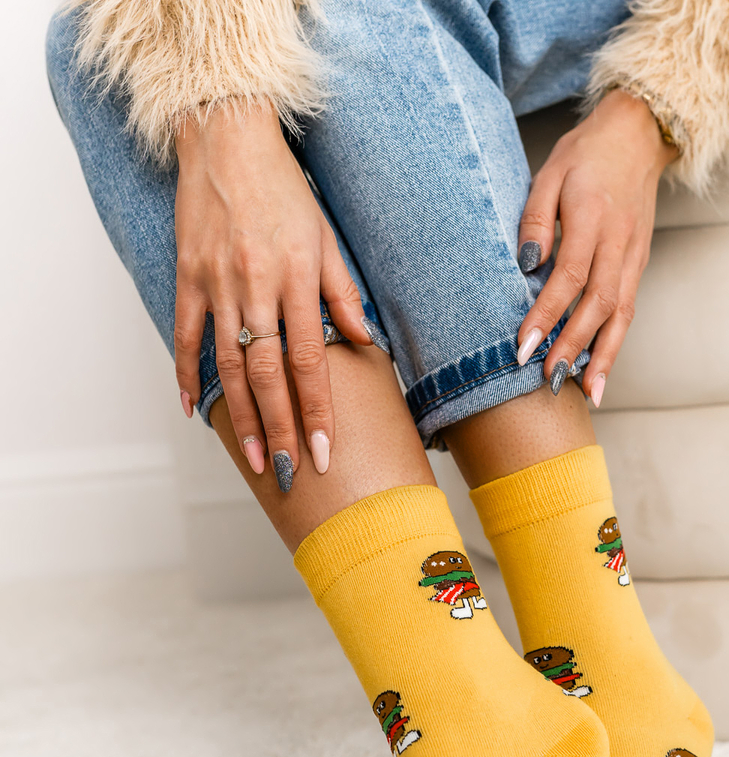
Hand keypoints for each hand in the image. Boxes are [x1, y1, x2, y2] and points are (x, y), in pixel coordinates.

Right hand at [173, 102, 374, 484]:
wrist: (226, 134)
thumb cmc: (284, 187)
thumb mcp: (326, 237)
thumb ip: (343, 294)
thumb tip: (364, 342)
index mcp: (297, 279)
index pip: (310, 361)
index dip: (318, 411)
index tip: (324, 451)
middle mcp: (256, 285)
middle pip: (270, 375)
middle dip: (283, 428)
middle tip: (291, 472)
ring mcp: (216, 283)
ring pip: (230, 365)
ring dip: (244, 417)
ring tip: (257, 457)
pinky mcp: (187, 276)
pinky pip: (184, 335)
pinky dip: (186, 374)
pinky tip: (193, 410)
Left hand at [516, 89, 677, 404]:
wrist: (637, 134)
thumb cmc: (586, 154)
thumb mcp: (550, 172)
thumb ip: (536, 218)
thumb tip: (526, 266)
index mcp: (594, 216)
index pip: (569, 276)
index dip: (547, 314)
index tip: (524, 347)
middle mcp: (619, 241)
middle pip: (599, 303)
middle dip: (574, 346)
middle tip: (549, 380)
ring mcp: (634, 254)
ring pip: (621, 313)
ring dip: (604, 356)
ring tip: (588, 393)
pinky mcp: (639, 263)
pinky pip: (628, 308)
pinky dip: (615, 343)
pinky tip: (600, 371)